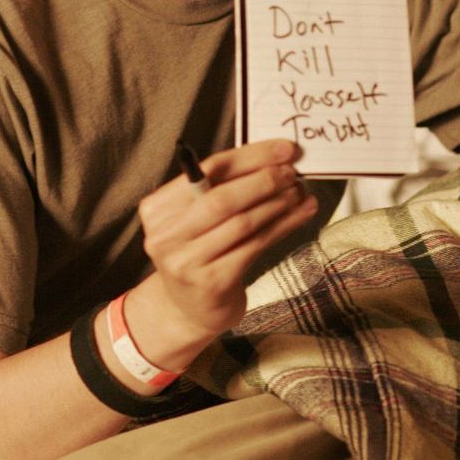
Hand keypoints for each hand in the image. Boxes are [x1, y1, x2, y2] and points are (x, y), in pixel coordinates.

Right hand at [129, 139, 316, 364]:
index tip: (283, 148)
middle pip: (222, 197)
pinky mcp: (211, 283)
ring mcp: (186, 262)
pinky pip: (255, 246)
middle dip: (264, 180)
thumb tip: (274, 159)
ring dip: (278, 203)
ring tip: (300, 191)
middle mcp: (165, 235)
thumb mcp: (195, 219)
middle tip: (293, 170)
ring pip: (242, 222)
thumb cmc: (198, 253)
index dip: (250, 157)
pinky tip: (301, 214)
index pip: (207, 170)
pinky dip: (283, 226)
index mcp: (157, 208)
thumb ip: (220, 189)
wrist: (186, 311)